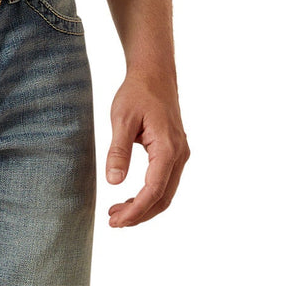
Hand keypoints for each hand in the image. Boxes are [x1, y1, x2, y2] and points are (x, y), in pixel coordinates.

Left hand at [104, 69, 189, 226]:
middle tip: (114, 221)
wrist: (154, 73)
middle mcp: (179, 154)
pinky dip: (149, 194)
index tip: (116, 221)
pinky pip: (165, 181)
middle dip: (139, 214)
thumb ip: (118, 151)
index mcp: (167, 147)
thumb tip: (113, 182)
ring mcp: (180, 153)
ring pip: (165, 192)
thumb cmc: (137, 92)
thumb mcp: (121, 118)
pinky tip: (130, 196)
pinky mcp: (175, 151)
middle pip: (163, 198)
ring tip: (118, 212)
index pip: (153, 190)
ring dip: (144, 206)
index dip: (135, 210)